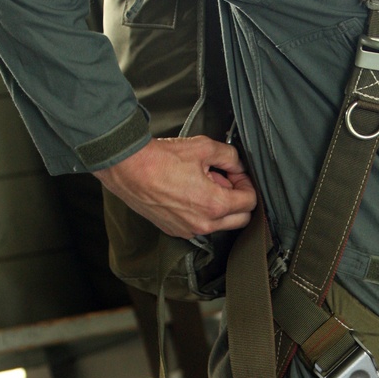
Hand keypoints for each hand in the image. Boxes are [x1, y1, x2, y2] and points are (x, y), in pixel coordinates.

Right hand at [95, 136, 256, 236]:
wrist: (127, 168)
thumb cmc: (161, 159)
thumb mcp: (204, 147)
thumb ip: (230, 156)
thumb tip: (238, 165)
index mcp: (214, 205)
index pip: (250, 202)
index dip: (247, 184)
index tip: (237, 174)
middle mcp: (203, 224)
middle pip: (241, 219)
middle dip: (238, 199)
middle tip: (224, 180)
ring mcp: (188, 230)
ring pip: (220, 224)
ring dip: (219, 206)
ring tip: (203, 184)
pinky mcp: (175, 230)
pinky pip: (199, 225)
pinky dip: (201, 212)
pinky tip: (189, 192)